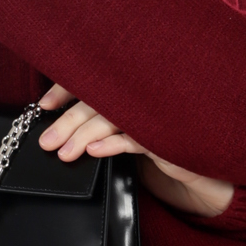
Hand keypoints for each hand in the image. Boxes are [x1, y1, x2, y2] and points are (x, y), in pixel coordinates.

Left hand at [37, 84, 233, 217]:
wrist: (202, 166)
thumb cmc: (160, 142)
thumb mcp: (127, 125)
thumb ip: (102, 116)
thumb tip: (60, 124)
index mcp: (129, 85)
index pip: (92, 79)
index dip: (65, 89)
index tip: (43, 106)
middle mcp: (141, 92)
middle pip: (96, 101)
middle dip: (67, 122)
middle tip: (46, 141)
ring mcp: (154, 113)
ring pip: (111, 118)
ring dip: (84, 135)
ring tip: (64, 153)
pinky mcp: (167, 136)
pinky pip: (136, 138)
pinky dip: (112, 144)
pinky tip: (93, 151)